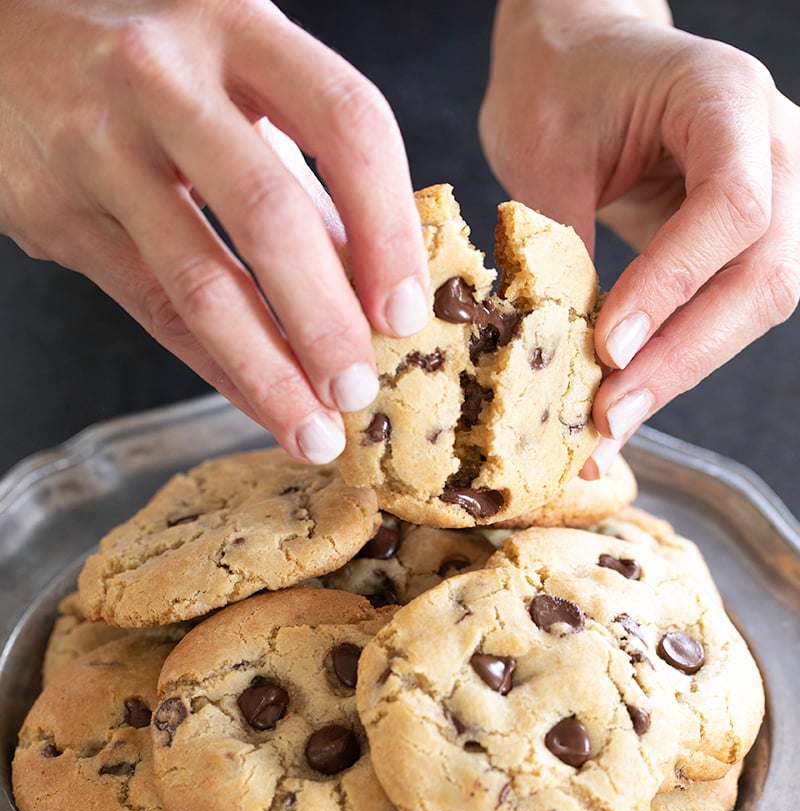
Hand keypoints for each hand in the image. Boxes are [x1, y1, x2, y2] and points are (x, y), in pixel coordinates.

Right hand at [0, 0, 429, 461]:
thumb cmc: (139, 53)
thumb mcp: (231, 71)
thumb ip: (301, 163)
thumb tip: (373, 272)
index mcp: (237, 25)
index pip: (347, 124)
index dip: (388, 229)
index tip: (408, 312)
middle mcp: (166, 78)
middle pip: (269, 215)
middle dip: (326, 323)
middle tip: (359, 392)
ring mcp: (100, 144)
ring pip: (200, 281)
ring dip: (268, 372)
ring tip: (314, 431)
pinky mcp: (55, 210)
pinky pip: (151, 306)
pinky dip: (213, 367)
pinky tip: (255, 403)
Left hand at [480, 0, 799, 475]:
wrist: (584, 56)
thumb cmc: (561, 84)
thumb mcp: (543, 147)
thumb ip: (561, 241)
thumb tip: (557, 353)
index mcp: (725, 99)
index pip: (733, 206)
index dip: (674, 285)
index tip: (609, 346)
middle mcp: (774, 148)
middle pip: (765, 273)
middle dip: (682, 356)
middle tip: (610, 416)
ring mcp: (775, 195)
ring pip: (759, 303)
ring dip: (683, 371)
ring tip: (611, 424)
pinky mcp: (750, 240)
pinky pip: (730, 309)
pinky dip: (680, 358)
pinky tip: (629, 397)